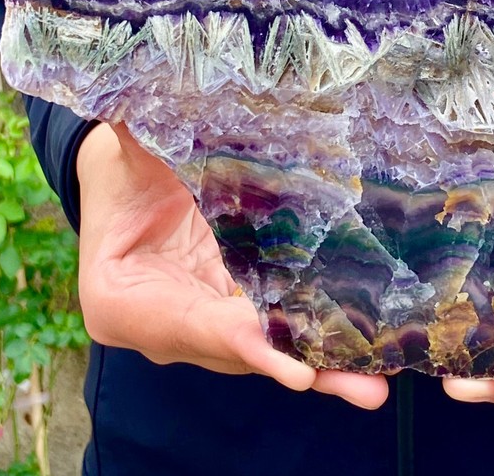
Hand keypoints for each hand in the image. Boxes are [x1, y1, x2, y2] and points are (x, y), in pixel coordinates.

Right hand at [76, 122, 388, 408]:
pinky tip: (360, 352)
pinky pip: (271, 327)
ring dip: (318, 365)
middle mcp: (164, 328)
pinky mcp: (230, 306)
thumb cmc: (121, 165)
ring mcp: (201, 322)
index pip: (189, 327)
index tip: (293, 369)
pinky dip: (311, 339)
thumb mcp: (121, 152)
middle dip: (297, 365)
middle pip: (235, 351)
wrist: (126, 176)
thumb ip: (133, 141)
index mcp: (122, 301)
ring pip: (261, 349)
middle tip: (361, 387)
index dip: (243, 344)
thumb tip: (146, 105)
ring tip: (372, 384)